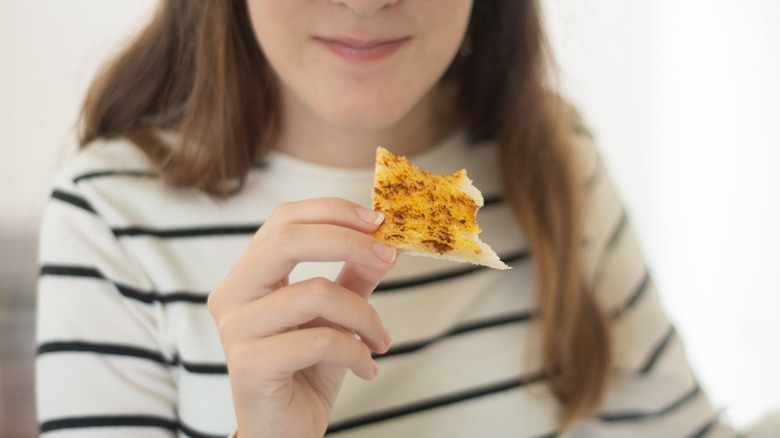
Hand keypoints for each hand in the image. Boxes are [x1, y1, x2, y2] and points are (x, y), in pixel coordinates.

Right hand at [207, 198, 395, 437]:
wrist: (286, 431)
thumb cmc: (307, 371)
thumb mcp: (336, 317)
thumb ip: (352, 278)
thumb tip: (384, 246)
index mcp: (248, 275)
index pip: (284, 219)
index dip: (333, 211)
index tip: (379, 221)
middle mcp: (232, 294)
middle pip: (288, 239)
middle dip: (349, 241)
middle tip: (389, 257)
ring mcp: (235, 329)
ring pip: (315, 292)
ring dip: (364, 314)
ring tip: (380, 339)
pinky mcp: (249, 365)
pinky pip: (319, 340)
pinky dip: (356, 352)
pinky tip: (367, 368)